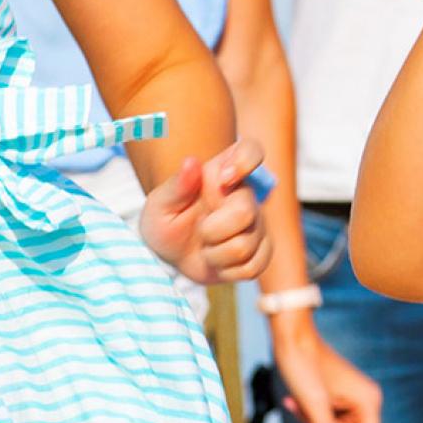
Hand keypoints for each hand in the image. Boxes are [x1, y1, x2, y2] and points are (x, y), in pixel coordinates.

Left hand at [140, 140, 270, 284]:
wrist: (172, 253)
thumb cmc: (166, 220)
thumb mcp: (160, 203)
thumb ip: (177, 185)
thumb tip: (191, 163)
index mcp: (223, 172)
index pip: (251, 151)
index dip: (245, 161)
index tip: (222, 179)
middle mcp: (247, 195)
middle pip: (245, 211)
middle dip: (213, 230)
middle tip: (200, 230)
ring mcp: (258, 224)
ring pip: (245, 246)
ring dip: (215, 254)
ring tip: (206, 247)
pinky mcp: (262, 251)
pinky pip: (252, 268)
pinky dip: (227, 270)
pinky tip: (217, 261)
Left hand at [274, 329, 381, 422]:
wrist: (290, 335)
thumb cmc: (303, 367)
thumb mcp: (313, 407)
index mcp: (368, 402)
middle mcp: (364, 402)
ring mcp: (350, 400)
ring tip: (290, 408)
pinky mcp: (335, 398)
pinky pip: (325, 420)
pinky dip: (307, 416)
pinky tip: (290, 402)